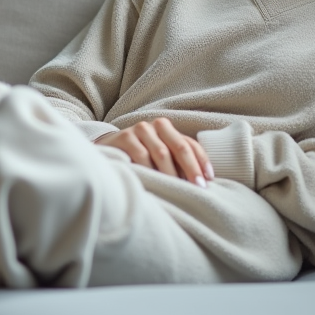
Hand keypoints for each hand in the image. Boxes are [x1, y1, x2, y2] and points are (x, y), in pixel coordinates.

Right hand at [95, 118, 213, 186]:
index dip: (201, 161)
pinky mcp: (125, 137)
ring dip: (172, 173)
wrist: (106, 148)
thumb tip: (201, 181)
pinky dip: (150, 170)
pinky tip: (156, 182)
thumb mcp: (159, 154)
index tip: (208, 180)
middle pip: (180, 147)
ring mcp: (140, 129)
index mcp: (169, 129)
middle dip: (191, 168)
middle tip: (197, 187)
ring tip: (178, 189)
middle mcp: (156, 125)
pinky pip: (141, 156)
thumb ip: (176, 161)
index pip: (190, 144)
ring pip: (162, 152)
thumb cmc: (139, 155)